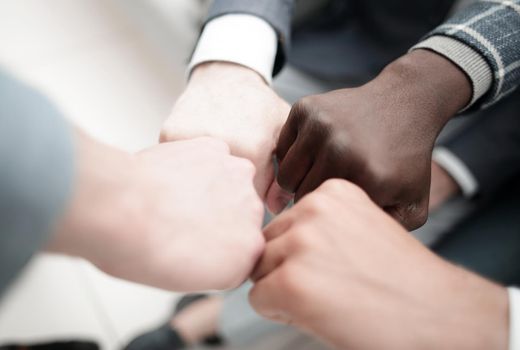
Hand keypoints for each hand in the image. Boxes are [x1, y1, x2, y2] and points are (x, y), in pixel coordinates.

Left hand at [49, 132, 264, 291]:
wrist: (123, 212)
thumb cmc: (144, 248)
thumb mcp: (190, 279)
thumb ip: (215, 261)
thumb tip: (208, 248)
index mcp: (249, 252)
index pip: (242, 245)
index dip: (217, 242)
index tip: (198, 241)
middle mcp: (253, 213)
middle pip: (239, 209)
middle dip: (217, 211)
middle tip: (181, 216)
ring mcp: (237, 177)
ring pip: (229, 179)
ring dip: (210, 183)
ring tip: (174, 193)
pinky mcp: (217, 150)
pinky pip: (212, 153)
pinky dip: (196, 159)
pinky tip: (172, 173)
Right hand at [161, 62, 290, 199]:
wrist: (227, 74)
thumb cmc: (259, 108)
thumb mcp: (281, 137)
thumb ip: (282, 176)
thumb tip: (275, 207)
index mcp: (252, 154)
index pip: (251, 203)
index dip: (251, 201)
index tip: (249, 192)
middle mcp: (221, 149)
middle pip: (222, 197)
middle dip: (228, 194)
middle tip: (231, 176)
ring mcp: (191, 142)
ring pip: (196, 183)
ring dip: (204, 182)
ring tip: (214, 164)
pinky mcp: (169, 136)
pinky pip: (174, 167)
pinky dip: (183, 167)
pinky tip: (195, 155)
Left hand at [251, 180, 508, 349]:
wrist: (441, 315)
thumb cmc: (402, 279)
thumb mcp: (360, 227)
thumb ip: (319, 224)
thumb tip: (271, 239)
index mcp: (332, 191)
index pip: (285, 222)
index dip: (302, 253)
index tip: (335, 266)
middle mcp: (313, 209)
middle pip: (268, 244)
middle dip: (286, 269)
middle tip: (331, 287)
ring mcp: (300, 243)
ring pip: (260, 270)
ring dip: (284, 290)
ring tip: (329, 299)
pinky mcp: (290, 282)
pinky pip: (259, 299)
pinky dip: (280, 313)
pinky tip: (322, 314)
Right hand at [268, 50, 471, 228]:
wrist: (406, 104)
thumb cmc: (406, 160)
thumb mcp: (412, 205)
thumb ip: (382, 233)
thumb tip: (344, 247)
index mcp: (366, 177)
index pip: (325, 217)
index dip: (328, 219)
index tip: (340, 211)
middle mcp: (339, 148)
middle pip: (299, 197)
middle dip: (310, 201)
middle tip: (328, 195)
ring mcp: (319, 125)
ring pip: (285, 175)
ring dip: (297, 182)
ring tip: (317, 179)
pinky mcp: (304, 109)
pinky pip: (281, 149)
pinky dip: (292, 157)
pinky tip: (312, 156)